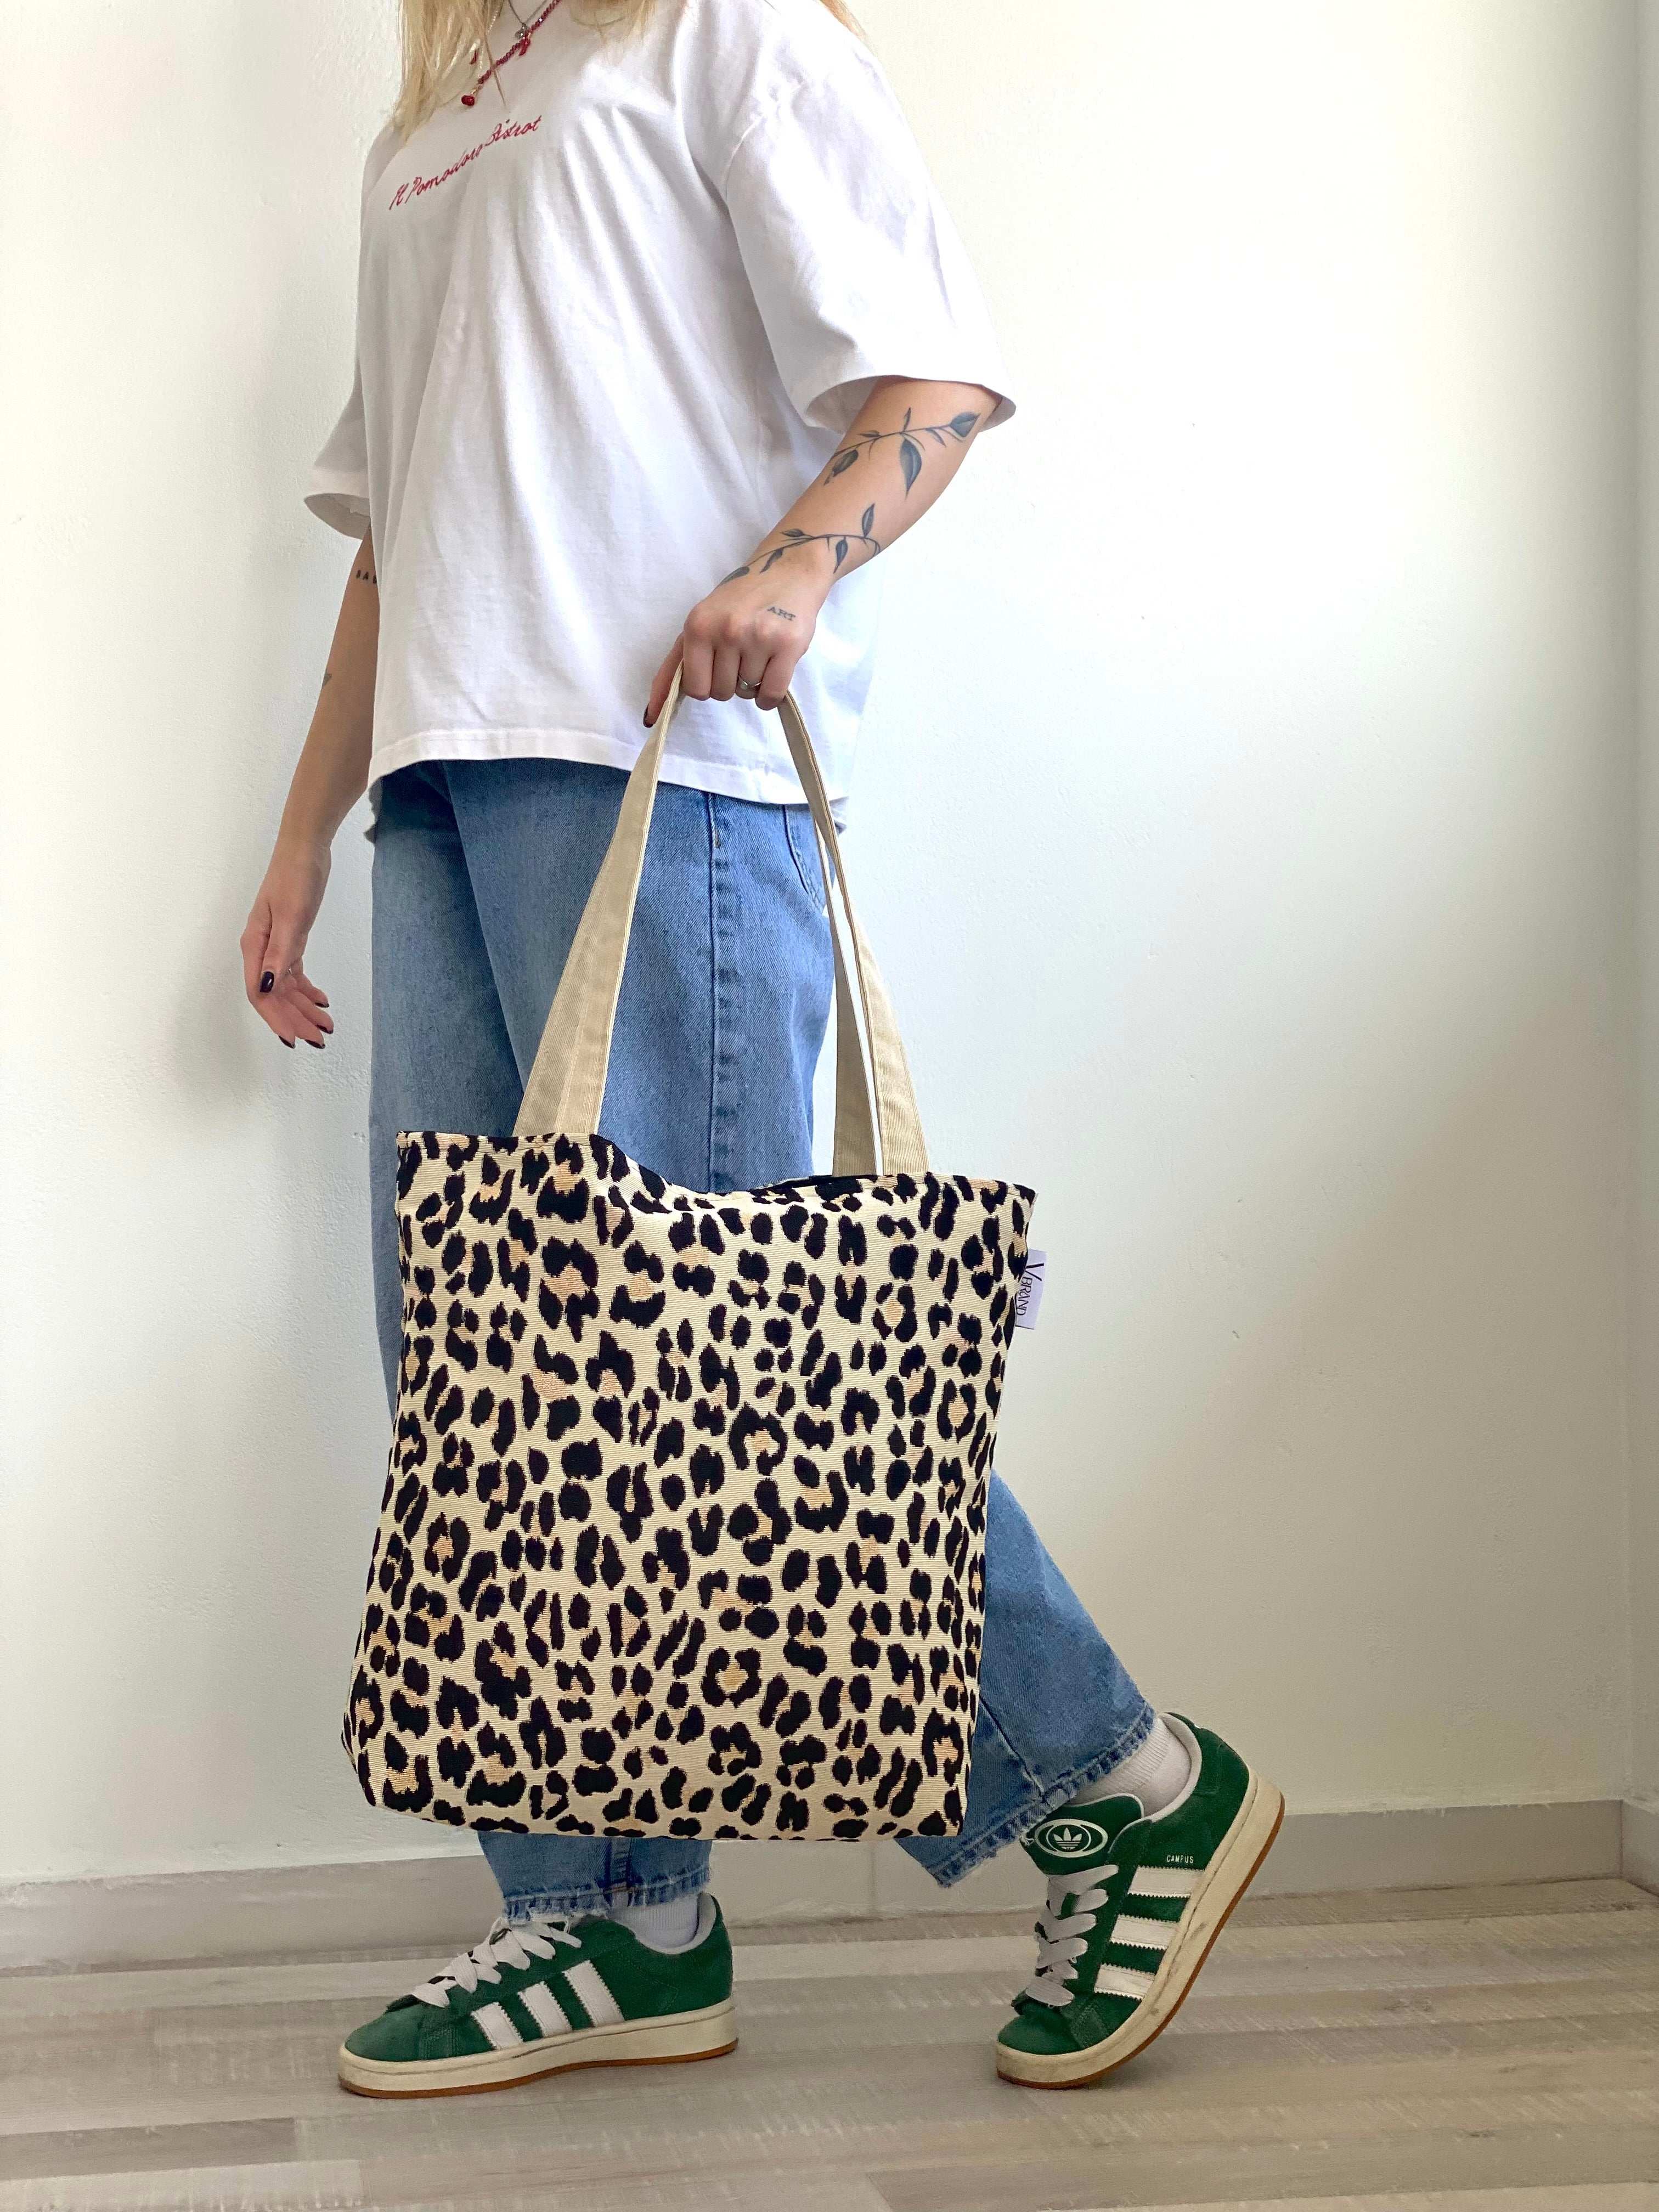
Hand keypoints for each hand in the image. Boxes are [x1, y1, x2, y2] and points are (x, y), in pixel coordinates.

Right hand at [241, 837, 334, 1048]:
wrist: (306, 849)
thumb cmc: (296, 877)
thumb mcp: (292, 916)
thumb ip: (280, 953)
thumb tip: (266, 987)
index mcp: (255, 946)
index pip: (260, 994)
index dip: (276, 1019)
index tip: (295, 1039)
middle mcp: (261, 950)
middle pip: (274, 995)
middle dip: (295, 1020)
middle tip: (320, 1040)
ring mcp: (275, 945)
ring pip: (285, 987)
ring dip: (304, 1008)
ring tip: (327, 1026)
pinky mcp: (290, 938)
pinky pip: (293, 973)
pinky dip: (307, 990)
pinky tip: (322, 1001)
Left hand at [645, 565, 822, 726]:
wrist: (787, 571)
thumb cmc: (740, 601)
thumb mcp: (701, 622)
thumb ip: (676, 665)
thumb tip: (652, 714)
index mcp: (698, 625)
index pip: (694, 688)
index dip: (706, 685)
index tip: (716, 668)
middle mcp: (726, 630)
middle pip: (721, 693)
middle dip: (731, 683)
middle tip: (742, 655)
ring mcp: (758, 637)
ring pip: (747, 693)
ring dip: (753, 684)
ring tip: (760, 653)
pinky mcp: (788, 644)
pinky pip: (771, 694)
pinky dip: (770, 696)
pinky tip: (772, 673)